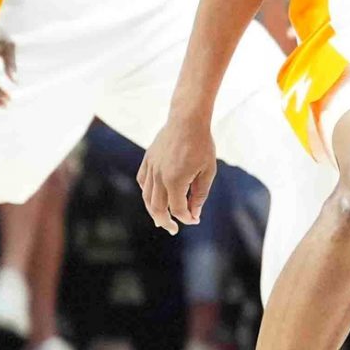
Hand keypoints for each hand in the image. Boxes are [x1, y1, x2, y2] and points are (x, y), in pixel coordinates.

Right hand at [138, 110, 216, 233]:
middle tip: (173, 229)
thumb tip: (193, 214)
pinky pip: (142, 181)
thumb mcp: (207, 171)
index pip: (178, 209)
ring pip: (147, 197)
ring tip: (160, 219)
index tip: (195, 219)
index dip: (187, 218)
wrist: (187, 119)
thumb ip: (199, 195)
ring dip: (153, 211)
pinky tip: (153, 197)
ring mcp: (151, 168)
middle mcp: (159, 177)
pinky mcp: (148, 159)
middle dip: (166, 222)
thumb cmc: (202, 144)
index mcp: (175, 181)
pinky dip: (146, 192)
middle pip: (157, 208)